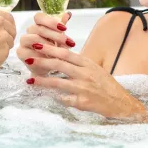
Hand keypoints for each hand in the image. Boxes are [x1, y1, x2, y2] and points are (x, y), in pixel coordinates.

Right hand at [0, 8, 15, 77]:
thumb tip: (0, 23)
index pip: (8, 18)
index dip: (6, 27)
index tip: (2, 33)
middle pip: (12, 30)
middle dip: (6, 37)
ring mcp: (2, 35)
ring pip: (10, 42)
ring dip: (2, 48)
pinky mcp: (4, 50)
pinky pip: (6, 53)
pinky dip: (0, 57)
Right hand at [17, 11, 73, 75]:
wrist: (48, 67)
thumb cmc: (54, 50)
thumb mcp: (60, 38)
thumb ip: (61, 26)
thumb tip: (68, 14)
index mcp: (38, 25)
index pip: (39, 17)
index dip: (51, 21)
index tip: (64, 28)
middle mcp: (29, 31)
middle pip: (38, 28)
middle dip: (55, 35)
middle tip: (68, 42)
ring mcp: (23, 41)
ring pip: (33, 38)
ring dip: (48, 45)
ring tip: (60, 51)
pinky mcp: (20, 52)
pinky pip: (29, 51)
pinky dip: (41, 56)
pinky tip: (50, 59)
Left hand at [25, 43, 147, 119]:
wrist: (119, 102)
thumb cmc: (104, 84)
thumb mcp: (93, 68)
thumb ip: (77, 62)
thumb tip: (58, 55)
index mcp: (86, 63)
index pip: (65, 52)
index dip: (49, 48)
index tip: (36, 45)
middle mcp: (84, 74)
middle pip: (59, 64)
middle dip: (41, 61)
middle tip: (28, 59)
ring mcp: (83, 88)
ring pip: (58, 83)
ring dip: (42, 81)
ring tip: (30, 81)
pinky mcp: (82, 102)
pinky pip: (65, 99)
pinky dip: (56, 98)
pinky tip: (48, 97)